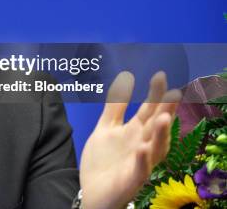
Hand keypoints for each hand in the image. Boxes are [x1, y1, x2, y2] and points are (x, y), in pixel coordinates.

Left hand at [79, 71, 180, 208]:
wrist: (93, 193)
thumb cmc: (104, 160)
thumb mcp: (106, 127)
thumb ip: (116, 105)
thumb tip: (127, 76)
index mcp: (135, 132)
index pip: (149, 110)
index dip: (155, 94)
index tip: (160, 75)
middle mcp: (142, 146)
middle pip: (156, 127)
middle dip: (165, 111)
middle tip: (174, 93)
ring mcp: (139, 164)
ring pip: (155, 149)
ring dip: (160, 134)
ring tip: (162, 117)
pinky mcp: (131, 181)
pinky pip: (140, 171)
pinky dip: (142, 160)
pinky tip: (141, 148)